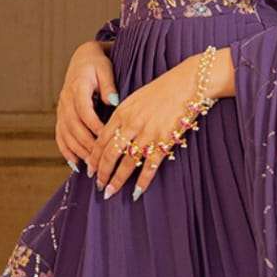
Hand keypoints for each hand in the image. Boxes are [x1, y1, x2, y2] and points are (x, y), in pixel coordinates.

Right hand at [55, 39, 117, 175]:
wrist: (82, 60)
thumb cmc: (97, 65)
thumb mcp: (105, 70)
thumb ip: (109, 85)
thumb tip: (113, 101)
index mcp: (78, 87)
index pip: (84, 111)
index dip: (94, 126)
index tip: (106, 140)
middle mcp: (66, 100)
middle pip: (74, 126)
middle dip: (86, 145)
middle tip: (100, 161)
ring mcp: (61, 109)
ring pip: (66, 134)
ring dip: (77, 151)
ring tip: (91, 166)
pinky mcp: (61, 116)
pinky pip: (60, 136)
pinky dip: (66, 151)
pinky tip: (75, 164)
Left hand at [96, 50, 222, 199]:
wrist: (187, 83)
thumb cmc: (163, 90)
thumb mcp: (135, 98)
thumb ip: (123, 116)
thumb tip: (113, 134)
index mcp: (122, 113)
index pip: (102, 140)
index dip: (94, 157)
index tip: (90, 169)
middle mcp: (131, 124)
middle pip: (110, 154)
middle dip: (102, 172)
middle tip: (98, 185)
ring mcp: (148, 134)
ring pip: (127, 163)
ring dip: (117, 180)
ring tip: (110, 192)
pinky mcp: (164, 141)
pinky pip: (150, 166)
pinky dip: (142, 181)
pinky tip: (136, 192)